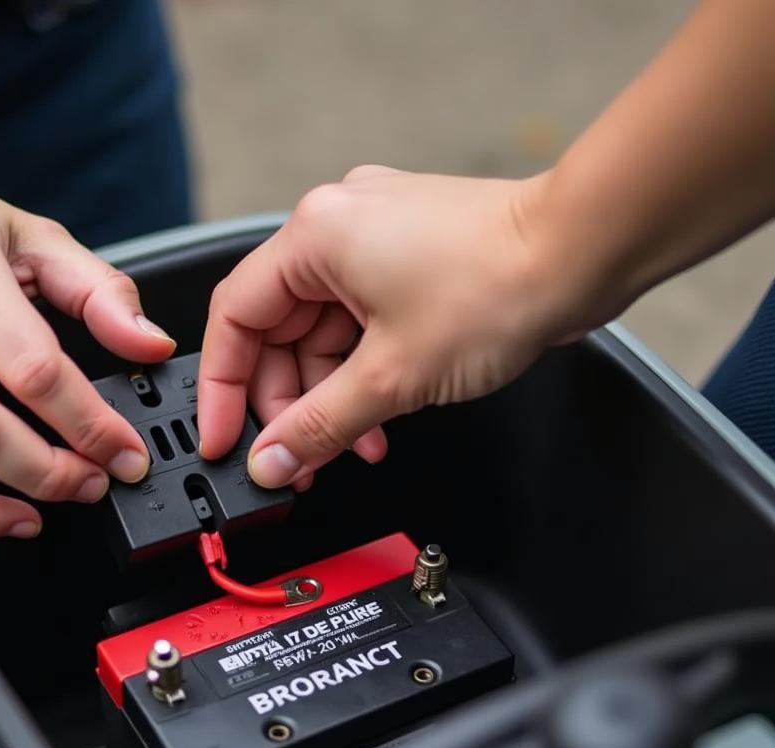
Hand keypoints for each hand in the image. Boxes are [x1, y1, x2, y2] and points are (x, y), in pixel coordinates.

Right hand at [198, 166, 592, 488]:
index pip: (236, 319)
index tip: (224, 438)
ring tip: (352, 447)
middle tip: (295, 458)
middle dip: (288, 404)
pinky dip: (362, 374)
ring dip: (332, 398)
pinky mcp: (407, 259)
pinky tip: (378, 420)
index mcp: (315, 236)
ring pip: (322, 335)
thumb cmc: (500, 284)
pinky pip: (359, 326)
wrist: (583, 253)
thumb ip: (318, 427)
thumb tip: (272, 460)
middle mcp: (337, 227)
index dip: (223, 389)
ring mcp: (375, 240)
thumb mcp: (390, 377)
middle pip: (278, 332)